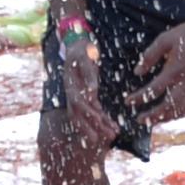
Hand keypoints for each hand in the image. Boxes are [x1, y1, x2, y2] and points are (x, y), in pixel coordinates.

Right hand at [56, 31, 120, 149]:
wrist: (76, 47)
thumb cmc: (81, 50)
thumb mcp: (84, 56)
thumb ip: (88, 73)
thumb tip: (92, 91)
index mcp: (70, 85)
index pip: (78, 102)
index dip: (88, 112)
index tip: (99, 118)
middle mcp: (73, 94)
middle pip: (81, 115)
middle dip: (93, 127)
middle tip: (106, 136)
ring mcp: (79, 97)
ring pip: (88, 117)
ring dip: (100, 126)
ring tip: (114, 135)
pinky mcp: (87, 97)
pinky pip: (94, 112)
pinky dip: (103, 120)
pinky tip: (113, 128)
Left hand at [136, 17, 184, 123]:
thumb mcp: (164, 40)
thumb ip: (150, 56)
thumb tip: (137, 72)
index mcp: (176, 69)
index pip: (155, 89)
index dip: (140, 97)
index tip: (128, 101)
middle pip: (169, 105)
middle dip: (153, 115)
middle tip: (139, 120)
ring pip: (182, 109)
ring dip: (166, 118)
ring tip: (153, 122)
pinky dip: (181, 113)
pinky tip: (171, 115)